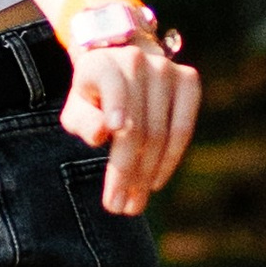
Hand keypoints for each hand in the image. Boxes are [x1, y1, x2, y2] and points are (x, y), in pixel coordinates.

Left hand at [60, 33, 199, 213]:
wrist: (122, 64)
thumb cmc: (93, 96)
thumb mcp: (77, 109)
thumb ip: (83, 121)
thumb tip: (104, 132)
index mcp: (104, 62)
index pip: (114, 89)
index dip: (117, 107)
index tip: (116, 129)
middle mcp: (139, 60)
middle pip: (138, 127)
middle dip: (127, 172)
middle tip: (118, 206)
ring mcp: (167, 69)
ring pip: (161, 133)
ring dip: (147, 174)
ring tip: (134, 204)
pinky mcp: (189, 79)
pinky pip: (184, 128)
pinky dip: (171, 158)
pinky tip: (156, 181)